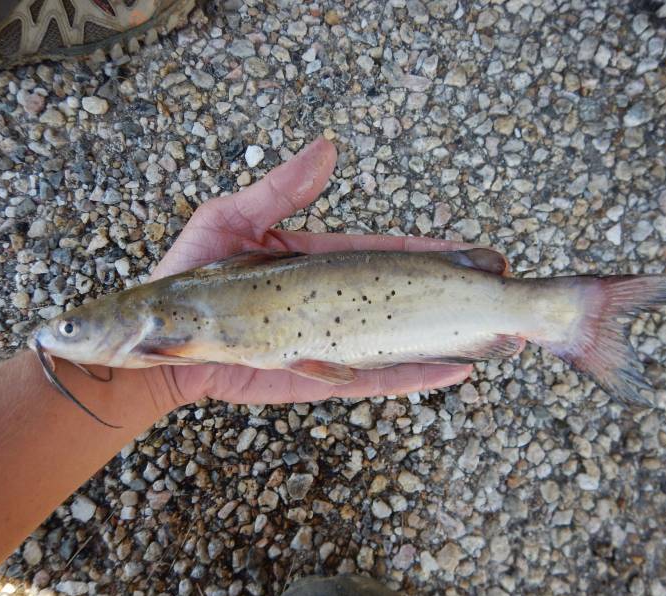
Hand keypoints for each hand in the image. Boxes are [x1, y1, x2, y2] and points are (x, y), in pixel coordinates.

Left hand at [151, 138, 492, 406]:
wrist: (166, 335)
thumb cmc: (193, 273)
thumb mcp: (235, 218)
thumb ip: (282, 189)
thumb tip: (329, 148)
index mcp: (319, 263)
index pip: (386, 255)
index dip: (430, 254)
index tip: (472, 252)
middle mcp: (332, 303)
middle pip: (402, 296)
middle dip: (452, 293)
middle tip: (500, 288)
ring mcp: (331, 341)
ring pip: (398, 338)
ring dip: (445, 335)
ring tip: (495, 334)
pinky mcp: (320, 376)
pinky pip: (374, 378)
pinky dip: (414, 375)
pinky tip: (454, 369)